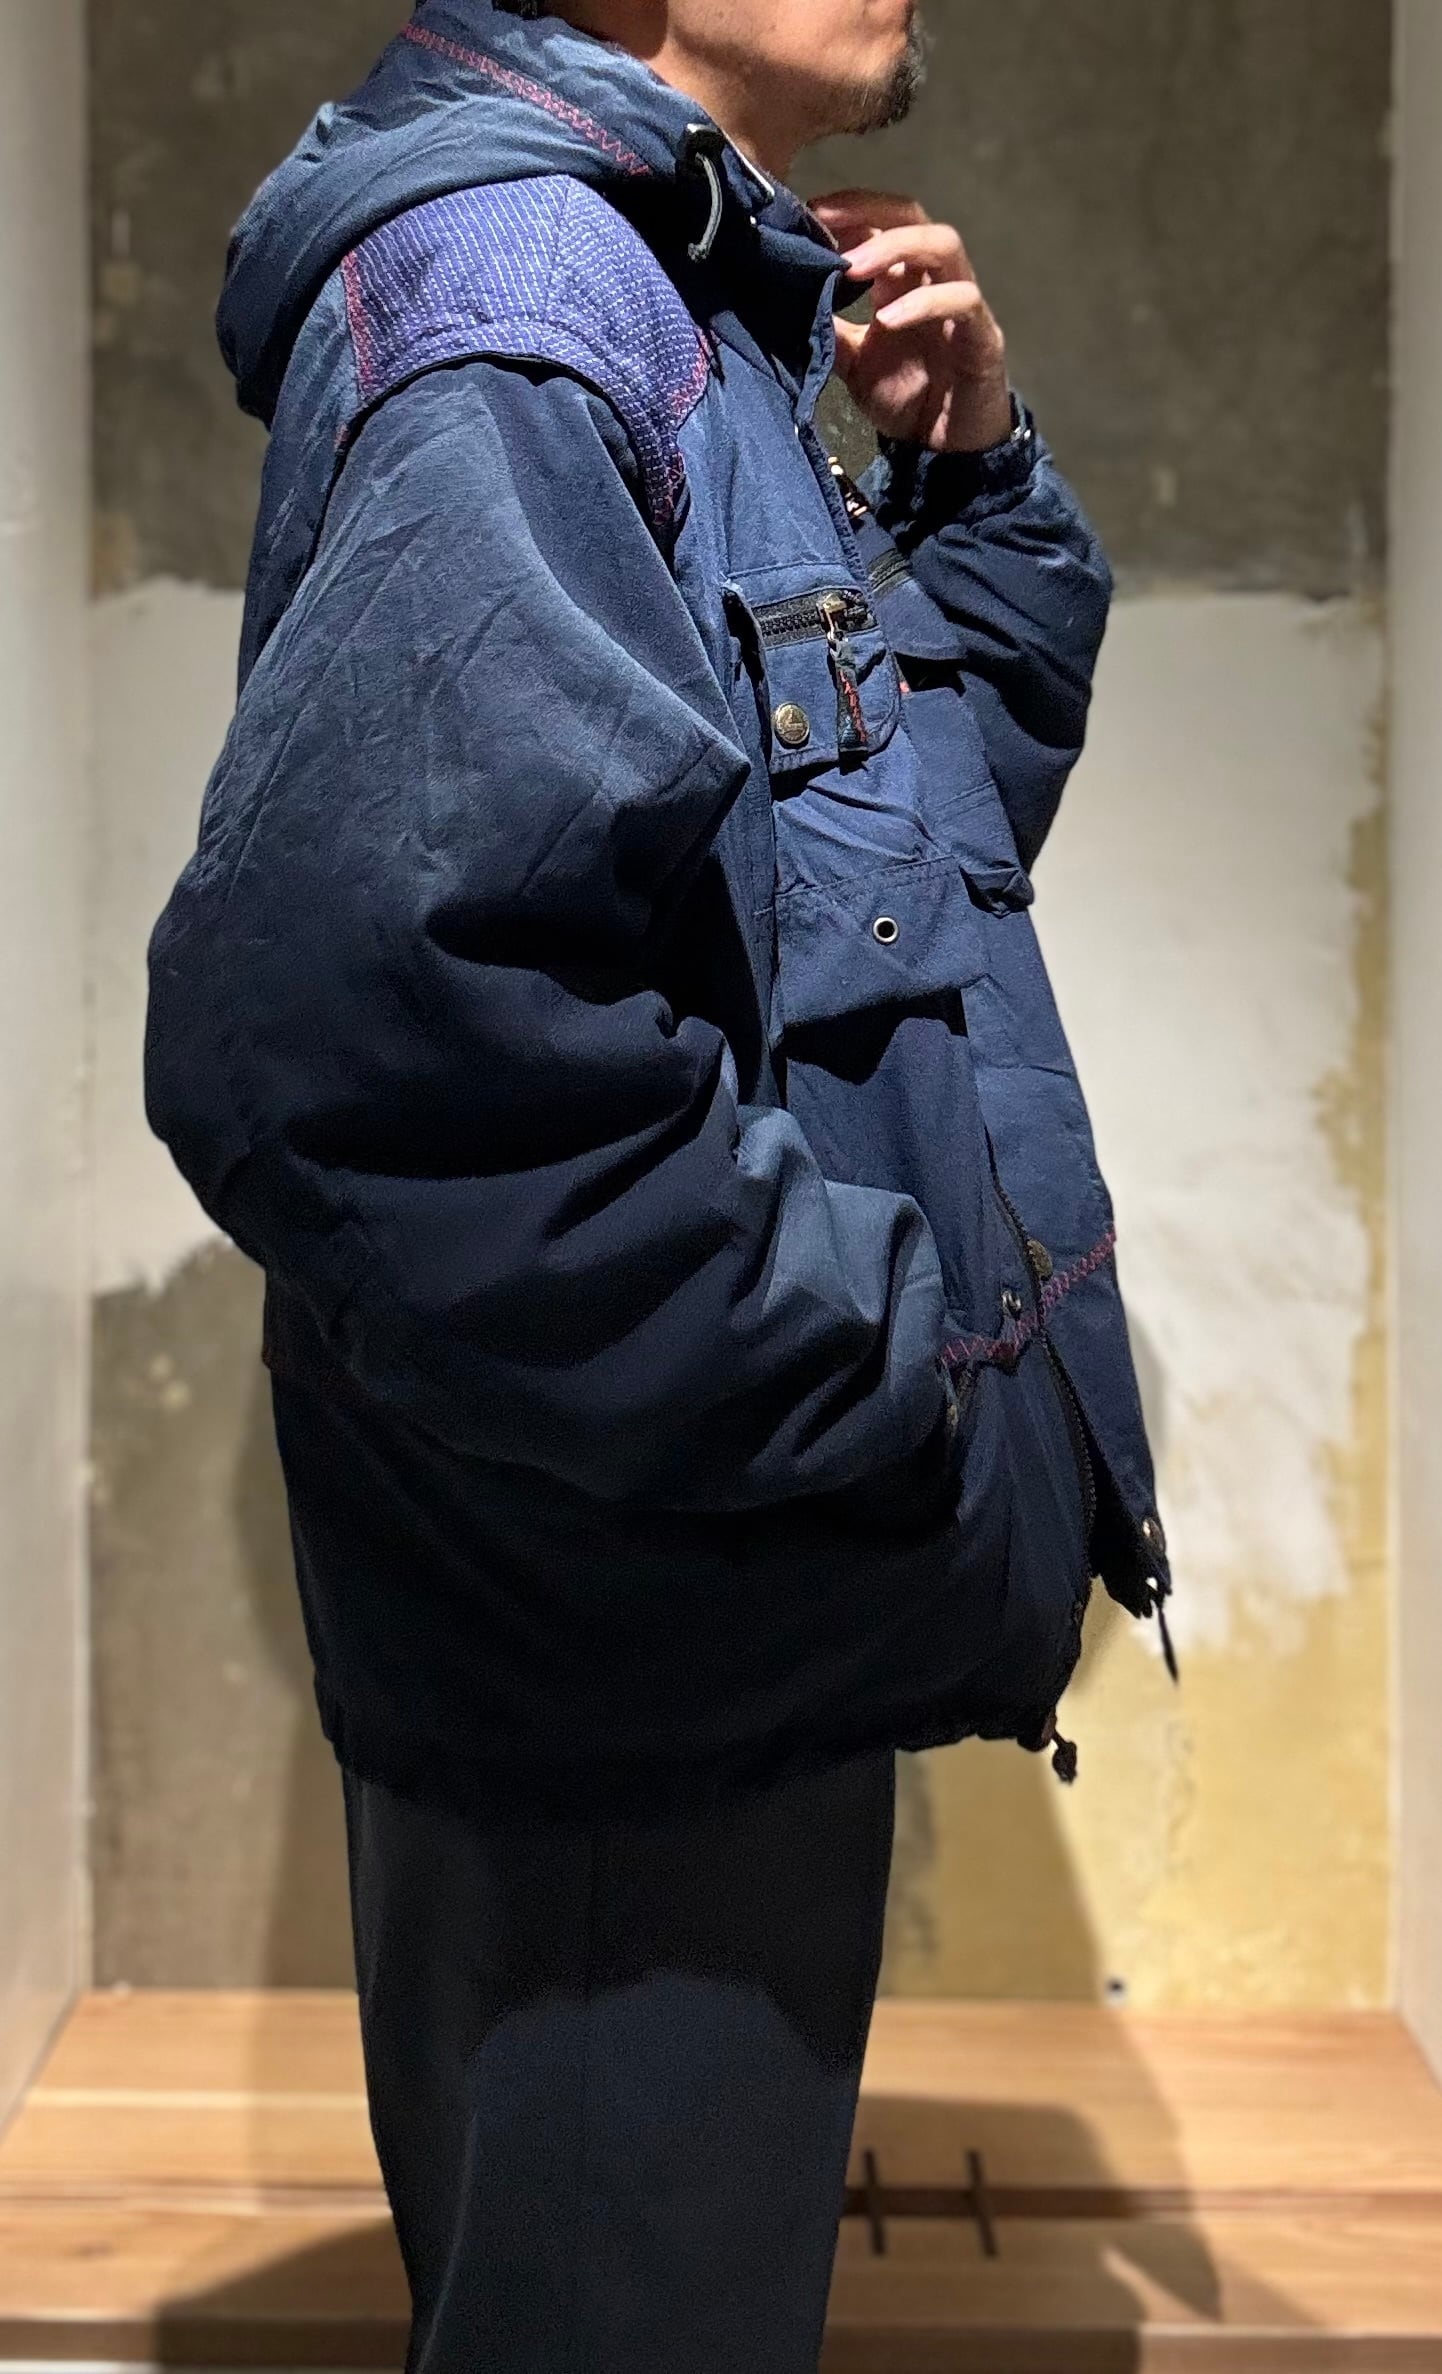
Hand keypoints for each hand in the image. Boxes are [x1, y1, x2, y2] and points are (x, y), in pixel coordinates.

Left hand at [808, 188, 1012, 455]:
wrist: (942, 452)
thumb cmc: (905, 398)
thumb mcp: (851, 362)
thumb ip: (825, 329)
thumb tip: (780, 301)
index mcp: (900, 280)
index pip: (879, 221)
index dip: (846, 210)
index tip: (803, 212)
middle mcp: (932, 280)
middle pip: (911, 215)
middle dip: (868, 211)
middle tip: (824, 221)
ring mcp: (960, 304)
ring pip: (943, 244)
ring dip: (896, 245)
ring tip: (853, 265)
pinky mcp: (982, 335)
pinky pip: (962, 301)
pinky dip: (925, 303)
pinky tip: (888, 319)